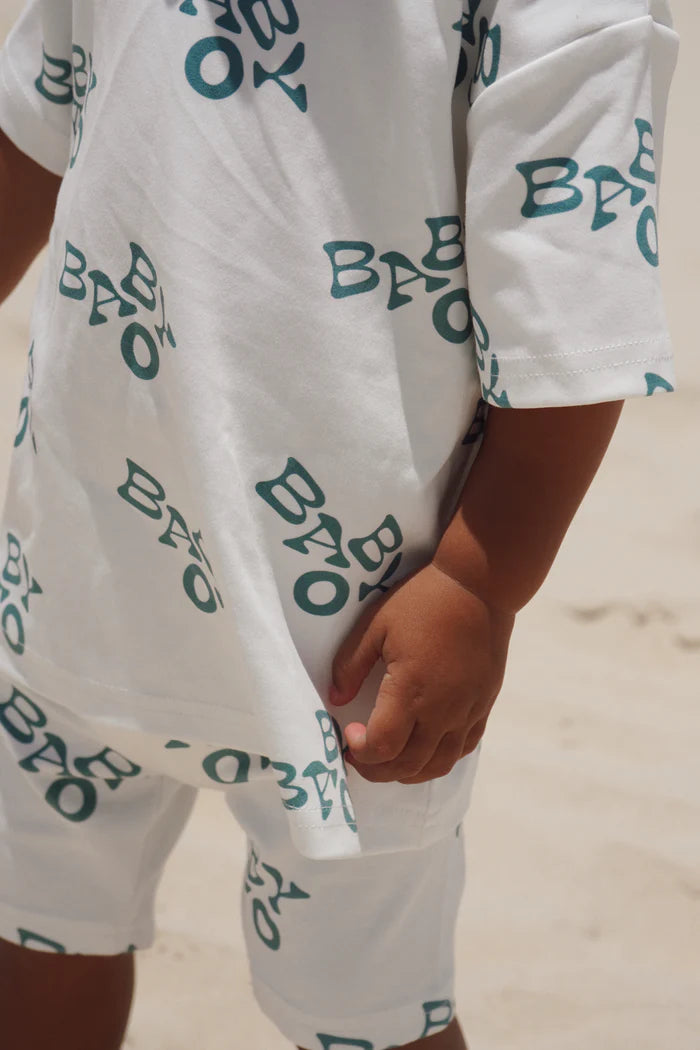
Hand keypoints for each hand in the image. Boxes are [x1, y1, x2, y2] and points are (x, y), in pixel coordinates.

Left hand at [328, 560, 514, 784]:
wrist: (480, 585)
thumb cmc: (424, 600)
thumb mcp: (377, 625)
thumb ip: (351, 665)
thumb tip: (336, 698)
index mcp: (411, 690)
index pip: (382, 747)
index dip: (359, 751)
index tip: (349, 734)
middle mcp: (442, 710)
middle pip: (408, 766)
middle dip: (377, 770)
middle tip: (359, 755)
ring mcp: (467, 712)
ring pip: (438, 765)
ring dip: (408, 771)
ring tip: (389, 758)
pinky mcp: (483, 706)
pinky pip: (463, 749)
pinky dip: (439, 758)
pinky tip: (424, 746)